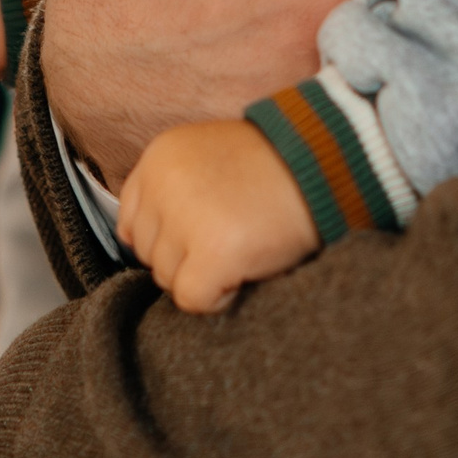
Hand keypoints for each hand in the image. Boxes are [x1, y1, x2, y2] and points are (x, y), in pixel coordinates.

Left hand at [118, 119, 320, 313]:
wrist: (326, 163)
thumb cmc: (270, 166)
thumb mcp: (204, 157)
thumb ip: (167, 191)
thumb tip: (137, 244)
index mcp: (158, 158)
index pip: (132, 223)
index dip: (169, 237)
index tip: (201, 231)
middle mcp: (163, 185)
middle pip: (148, 254)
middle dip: (185, 257)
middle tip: (230, 237)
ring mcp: (186, 220)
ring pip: (167, 279)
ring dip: (203, 276)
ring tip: (241, 248)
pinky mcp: (213, 253)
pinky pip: (193, 300)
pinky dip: (219, 297)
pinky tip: (243, 271)